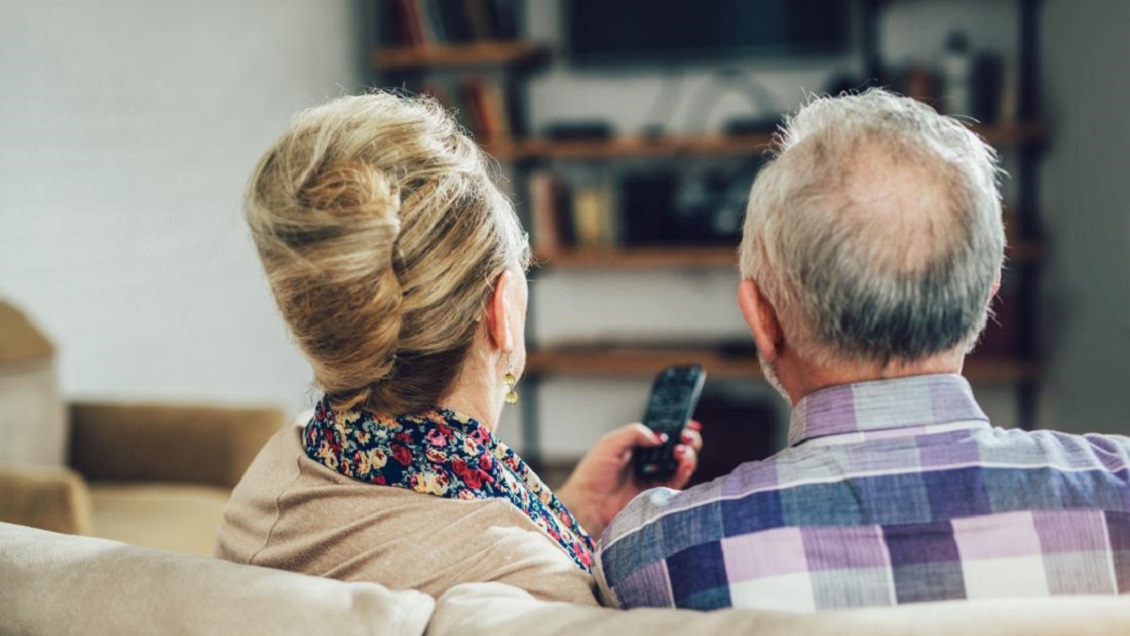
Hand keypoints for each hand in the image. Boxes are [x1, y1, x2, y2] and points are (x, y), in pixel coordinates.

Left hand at [556, 421, 702, 538]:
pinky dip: (685, 470)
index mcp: (639, 443)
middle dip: (688, 438)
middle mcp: (651, 458)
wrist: (589, 502)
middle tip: (686, 435)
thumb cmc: (594, 473)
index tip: (687, 421)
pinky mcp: (659, 491)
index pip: (665, 430)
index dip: (678, 424)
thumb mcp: (611, 443)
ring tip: (681, 450)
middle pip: (679, 445)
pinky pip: (679, 480)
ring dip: (688, 453)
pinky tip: (683, 463)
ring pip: (683, 461)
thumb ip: (635, 433)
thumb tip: (660, 436)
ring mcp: (656, 475)